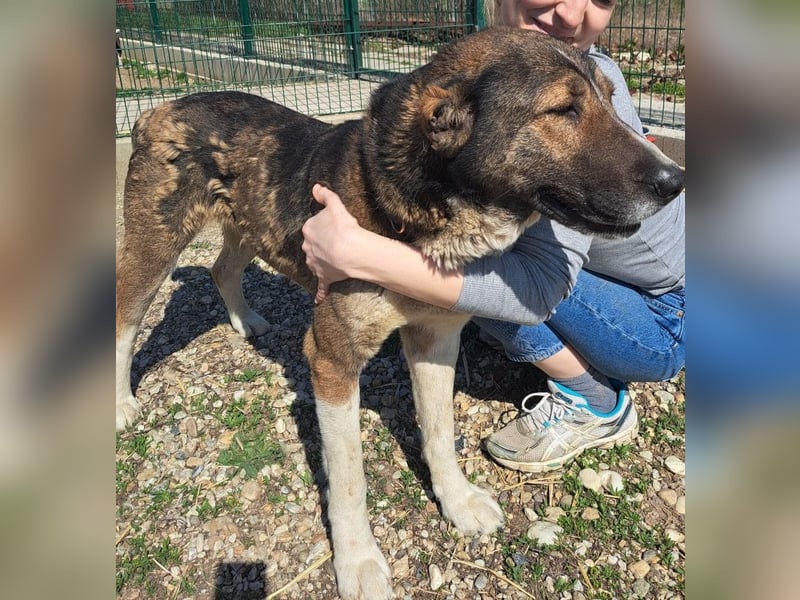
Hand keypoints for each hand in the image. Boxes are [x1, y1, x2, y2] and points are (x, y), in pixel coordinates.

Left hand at [302, 184, 361, 303]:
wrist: (351, 251)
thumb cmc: (344, 227)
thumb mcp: (335, 206)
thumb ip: (326, 196)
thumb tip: (316, 187)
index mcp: (308, 229)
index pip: (313, 226)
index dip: (324, 227)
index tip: (333, 228)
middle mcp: (307, 247)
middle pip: (312, 244)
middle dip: (321, 244)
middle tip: (335, 243)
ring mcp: (315, 263)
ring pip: (315, 262)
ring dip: (321, 262)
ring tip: (333, 261)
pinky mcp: (324, 276)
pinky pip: (321, 286)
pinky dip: (319, 294)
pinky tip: (318, 300)